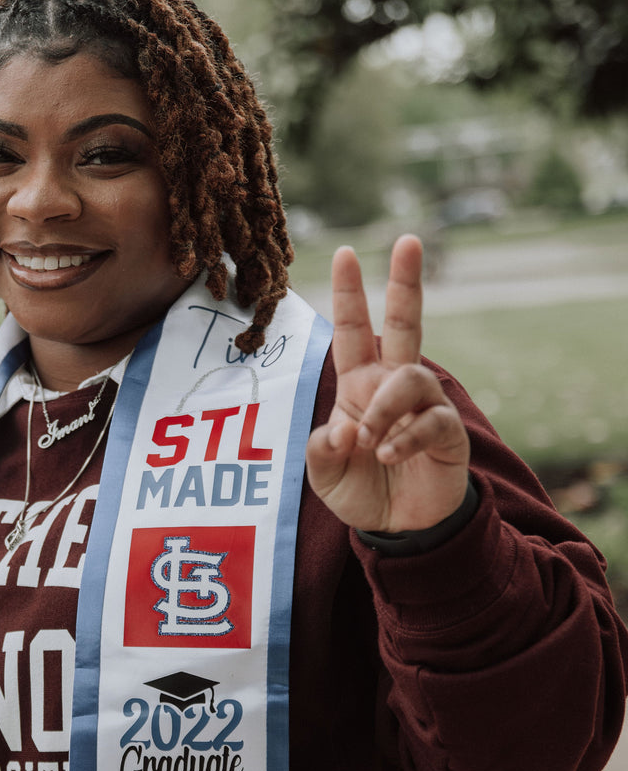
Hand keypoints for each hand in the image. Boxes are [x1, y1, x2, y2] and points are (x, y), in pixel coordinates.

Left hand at [305, 235, 469, 531]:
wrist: (398, 530)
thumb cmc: (360, 490)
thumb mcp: (323, 472)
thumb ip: (322, 449)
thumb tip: (348, 429)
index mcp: (359, 384)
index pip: (354, 330)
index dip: (351, 293)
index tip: (346, 251)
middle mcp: (393, 385)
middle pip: (405, 322)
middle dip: (406, 282)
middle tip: (408, 240)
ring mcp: (423, 407)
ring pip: (411, 377)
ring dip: (385, 408)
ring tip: (371, 443)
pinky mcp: (447, 433)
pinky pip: (430, 420)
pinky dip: (405, 438)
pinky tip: (389, 456)